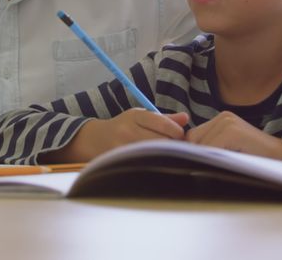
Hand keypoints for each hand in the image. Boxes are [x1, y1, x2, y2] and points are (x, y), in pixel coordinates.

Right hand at [48, 109, 188, 161]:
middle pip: (162, 141)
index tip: (179, 135)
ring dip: (164, 156)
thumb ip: (164, 118)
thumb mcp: (141, 116)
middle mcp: (128, 131)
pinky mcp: (121, 162)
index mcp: (135, 116)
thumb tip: (186, 118)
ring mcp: (123, 148)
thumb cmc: (123, 126)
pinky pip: (145, 165)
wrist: (95, 140)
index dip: (177, 132)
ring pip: (155, 155)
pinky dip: (154, 164)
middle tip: (175, 147)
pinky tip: (155, 163)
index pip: (164, 124)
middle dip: (173, 145)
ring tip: (165, 155)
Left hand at [185, 111, 281, 161]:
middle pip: (193, 139)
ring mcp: (228, 121)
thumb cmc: (257, 158)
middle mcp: (224, 116)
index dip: (191, 151)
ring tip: (223, 165)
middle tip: (208, 167)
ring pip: (200, 144)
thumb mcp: (230, 149)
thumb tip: (184, 157)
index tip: (196, 164)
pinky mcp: (232, 131)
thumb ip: (211, 147)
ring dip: (206, 158)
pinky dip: (213, 159)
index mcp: (222, 119)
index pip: (192, 136)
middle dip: (196, 155)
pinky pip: (210, 148)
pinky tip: (226, 164)